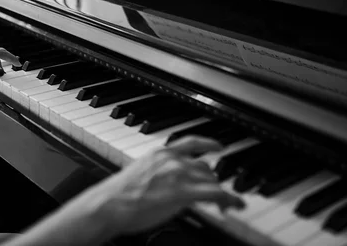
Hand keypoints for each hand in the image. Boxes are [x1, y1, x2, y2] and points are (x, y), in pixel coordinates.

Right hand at [85, 136, 244, 236]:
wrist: (111, 204)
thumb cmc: (119, 195)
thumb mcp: (140, 175)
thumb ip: (159, 174)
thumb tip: (168, 183)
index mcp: (160, 153)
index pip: (191, 142)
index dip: (209, 144)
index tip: (219, 147)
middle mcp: (172, 160)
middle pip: (205, 167)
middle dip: (213, 181)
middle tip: (218, 194)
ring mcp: (179, 175)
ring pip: (212, 180)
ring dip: (221, 193)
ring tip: (227, 205)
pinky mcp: (184, 192)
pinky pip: (216, 194)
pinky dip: (230, 199)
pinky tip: (236, 205)